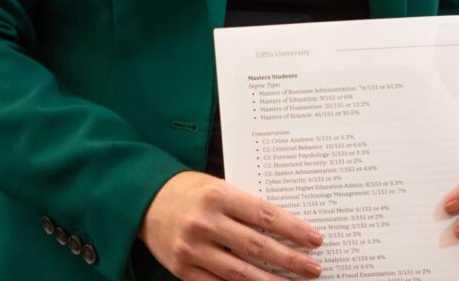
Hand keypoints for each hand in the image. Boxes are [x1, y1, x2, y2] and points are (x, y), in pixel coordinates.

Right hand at [139, 171, 322, 279]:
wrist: (143, 200)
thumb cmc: (187, 191)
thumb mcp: (215, 186)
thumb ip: (243, 207)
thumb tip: (283, 230)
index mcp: (215, 195)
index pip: (264, 215)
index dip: (293, 229)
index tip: (315, 239)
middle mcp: (204, 222)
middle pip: (257, 247)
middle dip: (290, 261)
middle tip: (314, 268)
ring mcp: (193, 249)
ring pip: (241, 274)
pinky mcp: (184, 271)